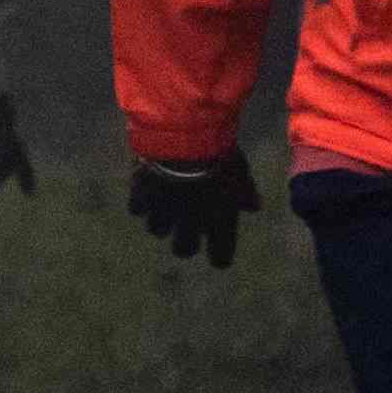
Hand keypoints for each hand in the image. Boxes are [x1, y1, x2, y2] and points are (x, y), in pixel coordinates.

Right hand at [122, 147, 255, 271]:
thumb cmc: (219, 151)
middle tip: (184, 225)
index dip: (219, 255)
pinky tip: (147, 186)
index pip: (221, 259)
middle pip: (182, 250)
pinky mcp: (141, 196)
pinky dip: (141, 200)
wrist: (184, 133)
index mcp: (220, 222)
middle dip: (183, 240)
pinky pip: (137, 209)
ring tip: (164, 201)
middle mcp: (190, 224)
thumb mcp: (239, 170)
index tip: (217, 248)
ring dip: (160, 219)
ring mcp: (163, 211)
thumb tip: (253, 208)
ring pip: (156, 229)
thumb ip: (245, 193)